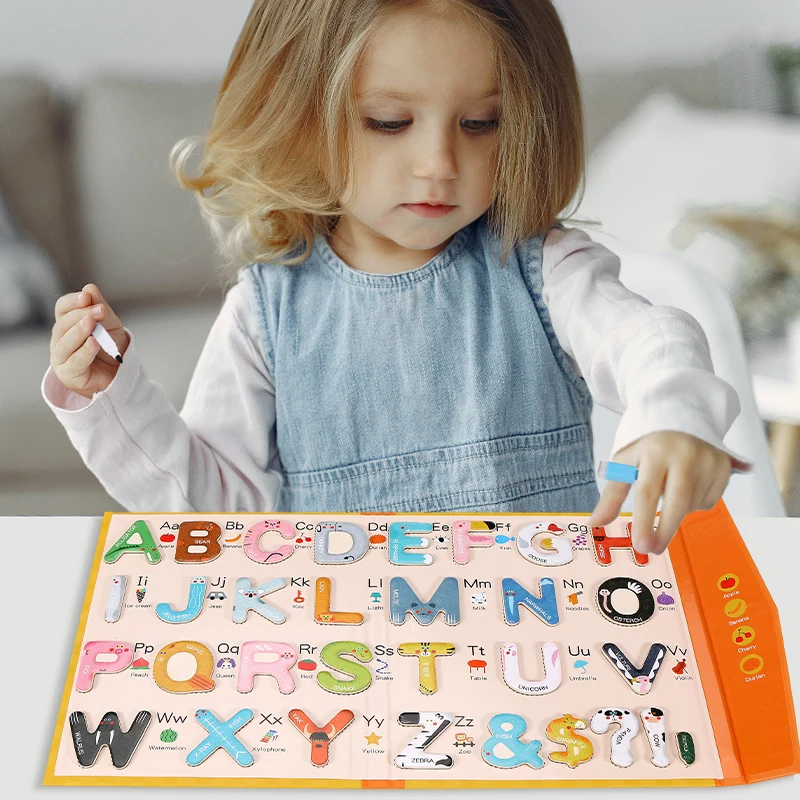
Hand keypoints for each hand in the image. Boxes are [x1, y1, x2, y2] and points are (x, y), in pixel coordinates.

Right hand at [50, 283, 129, 399]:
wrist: (121, 374)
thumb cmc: (111, 348)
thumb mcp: (110, 325)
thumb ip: (101, 308)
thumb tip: (89, 287)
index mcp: (67, 324)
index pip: (62, 308)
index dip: (72, 301)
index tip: (87, 296)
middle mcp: (60, 340)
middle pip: (63, 324)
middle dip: (81, 315)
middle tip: (99, 310)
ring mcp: (61, 357)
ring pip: (65, 342)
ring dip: (79, 331)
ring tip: (92, 323)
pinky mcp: (68, 374)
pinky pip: (74, 362)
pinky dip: (84, 351)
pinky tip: (93, 343)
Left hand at [587, 431, 731, 554]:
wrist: (683, 421)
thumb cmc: (649, 448)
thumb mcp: (626, 464)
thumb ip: (613, 494)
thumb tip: (595, 523)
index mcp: (655, 452)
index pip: (648, 492)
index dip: (643, 521)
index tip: (640, 546)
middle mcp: (684, 454)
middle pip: (676, 503)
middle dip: (664, 531)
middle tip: (653, 549)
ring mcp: (708, 461)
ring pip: (692, 505)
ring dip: (678, 512)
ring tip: (670, 492)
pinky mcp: (725, 468)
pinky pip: (708, 501)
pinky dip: (695, 504)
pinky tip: (689, 487)